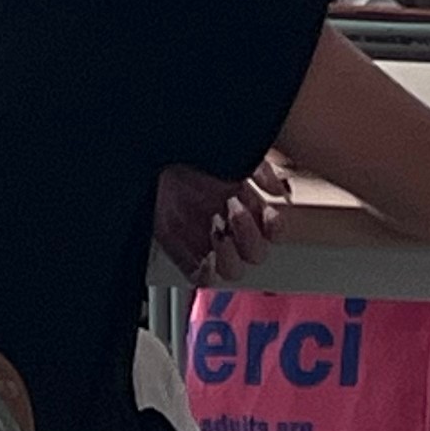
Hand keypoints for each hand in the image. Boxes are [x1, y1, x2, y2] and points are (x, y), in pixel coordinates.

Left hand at [154, 159, 287, 279]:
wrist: (151, 154)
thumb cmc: (193, 154)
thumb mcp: (232, 154)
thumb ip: (259, 169)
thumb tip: (277, 190)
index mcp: (243, 202)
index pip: (273, 229)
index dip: (274, 228)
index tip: (267, 215)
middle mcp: (227, 225)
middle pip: (256, 254)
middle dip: (249, 236)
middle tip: (233, 212)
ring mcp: (206, 241)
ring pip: (233, 270)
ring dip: (231, 255)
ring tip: (217, 230)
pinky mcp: (182, 252)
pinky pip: (201, 276)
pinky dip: (207, 272)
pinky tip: (207, 255)